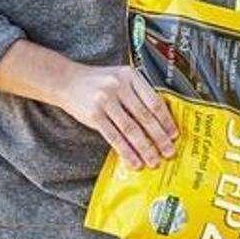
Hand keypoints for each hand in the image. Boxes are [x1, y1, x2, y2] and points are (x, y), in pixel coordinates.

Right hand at [57, 63, 177, 170]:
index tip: (174, 135)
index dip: (166, 121)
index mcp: (130, 76)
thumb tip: (161, 124)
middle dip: (160, 138)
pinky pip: (114, 137)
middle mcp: (118, 86)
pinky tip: (134, 161)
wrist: (65, 80)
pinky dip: (126, 152)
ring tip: (154, 161)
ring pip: (131, 129)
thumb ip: (138, 95)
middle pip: (145, 117)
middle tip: (169, 152)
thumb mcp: (120, 79)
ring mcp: (105, 100)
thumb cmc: (98, 83)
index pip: (154, 101)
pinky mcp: (94, 114)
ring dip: (145, 149)